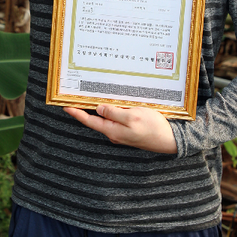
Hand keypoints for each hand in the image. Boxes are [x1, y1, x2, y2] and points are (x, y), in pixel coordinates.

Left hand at [63, 103, 177, 153]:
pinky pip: (116, 119)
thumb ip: (114, 113)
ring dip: (99, 108)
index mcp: (113, 130)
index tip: (65, 106)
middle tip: (76, 97)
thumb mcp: (133, 116)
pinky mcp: (129, 130)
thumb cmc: (153, 128)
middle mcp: (114, 133)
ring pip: (106, 118)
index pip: (89, 121)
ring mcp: (122, 132)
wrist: (171, 140)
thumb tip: (99, 108)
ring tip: (91, 96)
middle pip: (95, 119)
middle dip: (85, 109)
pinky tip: (112, 103)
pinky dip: (111, 110)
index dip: (76, 113)